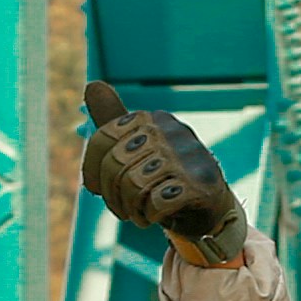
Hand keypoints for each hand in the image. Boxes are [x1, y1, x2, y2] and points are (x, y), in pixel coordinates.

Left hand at [74, 79, 248, 256]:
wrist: (208, 207)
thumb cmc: (166, 176)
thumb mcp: (137, 148)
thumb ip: (113, 121)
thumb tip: (92, 85)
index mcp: (151, 119)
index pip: (103, 137)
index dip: (92, 170)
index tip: (98, 189)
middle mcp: (170, 131)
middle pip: (116, 163)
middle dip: (112, 195)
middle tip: (121, 208)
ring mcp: (188, 157)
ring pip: (134, 184)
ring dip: (131, 208)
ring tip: (138, 214)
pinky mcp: (200, 185)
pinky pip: (157, 203)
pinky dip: (151, 215)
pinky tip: (157, 216)